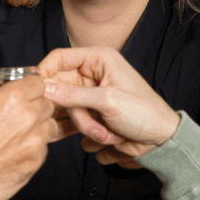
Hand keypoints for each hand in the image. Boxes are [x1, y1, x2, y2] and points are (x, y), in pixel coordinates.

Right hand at [0, 77, 58, 199]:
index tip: (26, 94)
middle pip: (47, 103)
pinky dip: (34, 147)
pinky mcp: (37, 161)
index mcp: (9, 99)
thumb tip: (4, 98)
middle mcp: (27, 116)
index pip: (38, 83)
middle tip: (19, 118)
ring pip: (49, 125)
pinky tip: (14, 153)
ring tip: (16, 137)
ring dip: (38, 127)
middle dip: (36, 107)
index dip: (30, 89)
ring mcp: (35, 140)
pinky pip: (44, 146)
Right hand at [37, 46, 181, 159]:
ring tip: (106, 133)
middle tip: (91, 123)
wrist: (162, 141)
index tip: (37, 90)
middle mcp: (93, 75)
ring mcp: (92, 96)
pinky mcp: (92, 115)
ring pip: (68, 110)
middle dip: (75, 111)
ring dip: (84, 125)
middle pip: (61, 88)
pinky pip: (75, 124)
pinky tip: (107, 137)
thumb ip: (72, 94)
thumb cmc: (145, 113)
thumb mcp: (107, 101)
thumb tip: (44, 88)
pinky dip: (89, 134)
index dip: (45, 72)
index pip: (60, 58)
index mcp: (99, 59)